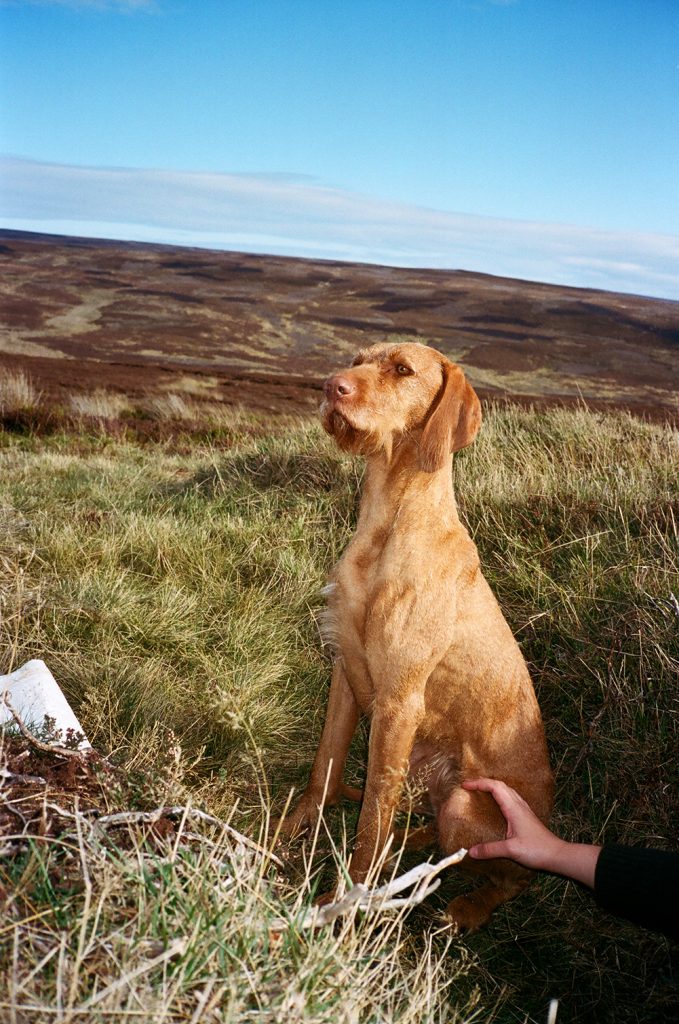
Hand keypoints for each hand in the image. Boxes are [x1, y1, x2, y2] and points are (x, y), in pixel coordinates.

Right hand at [462, 777, 600, 886]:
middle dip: (483, 782)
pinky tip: (497, 805)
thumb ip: (490, 850)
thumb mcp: (511, 850)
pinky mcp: (526, 816)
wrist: (557, 854)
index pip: (494, 787)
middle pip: (500, 785)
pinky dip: (500, 795)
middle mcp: (519, 805)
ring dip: (493, 787)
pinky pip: (511, 798)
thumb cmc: (536, 850)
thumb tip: (470, 851)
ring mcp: (524, 809)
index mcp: (513, 808)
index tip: (465, 785)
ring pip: (507, 790)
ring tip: (480, 792)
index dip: (479, 783)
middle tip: (469, 786)